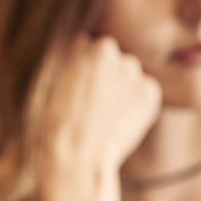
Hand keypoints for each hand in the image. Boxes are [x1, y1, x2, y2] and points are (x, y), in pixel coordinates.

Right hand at [24, 35, 161, 194]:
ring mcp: (131, 68)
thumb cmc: (56, 126)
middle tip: (93, 107)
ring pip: (130, 77)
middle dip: (107, 78)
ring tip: (104, 118)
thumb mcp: (51, 85)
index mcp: (80, 44)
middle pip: (113, 60)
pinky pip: (145, 94)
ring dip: (122, 91)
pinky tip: (119, 124)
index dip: (85, 73)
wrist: (76, 156)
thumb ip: (73, 66)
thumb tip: (87, 59)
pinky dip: (138, 107)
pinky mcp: (149, 90)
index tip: (80, 91)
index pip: (88, 49)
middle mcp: (108, 49)